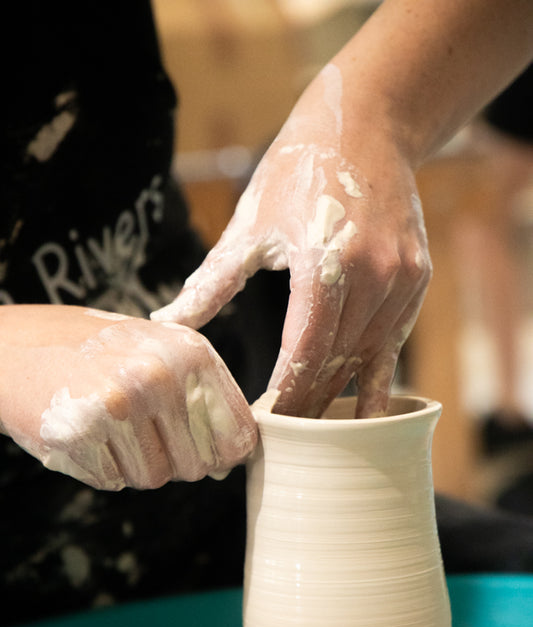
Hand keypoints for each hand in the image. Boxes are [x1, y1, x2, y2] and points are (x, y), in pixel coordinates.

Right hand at [0, 305, 256, 488]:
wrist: (10, 346)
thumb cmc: (89, 349)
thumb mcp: (154, 350)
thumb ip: (198, 398)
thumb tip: (228, 462)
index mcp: (190, 352)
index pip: (239, 435)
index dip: (222, 454)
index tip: (203, 450)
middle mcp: (159, 376)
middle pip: (197, 465)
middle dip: (170, 458)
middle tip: (137, 428)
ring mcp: (120, 405)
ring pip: (155, 478)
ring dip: (132, 464)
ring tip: (106, 424)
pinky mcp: (82, 433)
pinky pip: (114, 480)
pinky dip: (100, 467)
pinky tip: (83, 432)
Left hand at [152, 64, 431, 417]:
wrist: (366, 125)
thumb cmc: (296, 172)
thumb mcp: (250, 225)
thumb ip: (212, 282)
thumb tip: (168, 323)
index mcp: (325, 264)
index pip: (304, 351)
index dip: (287, 393)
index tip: (267, 424)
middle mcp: (373, 276)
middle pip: (337, 361)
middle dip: (309, 402)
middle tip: (285, 437)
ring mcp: (402, 279)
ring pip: (368, 355)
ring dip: (339, 391)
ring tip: (314, 427)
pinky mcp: (418, 279)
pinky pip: (393, 339)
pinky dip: (375, 371)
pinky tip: (361, 404)